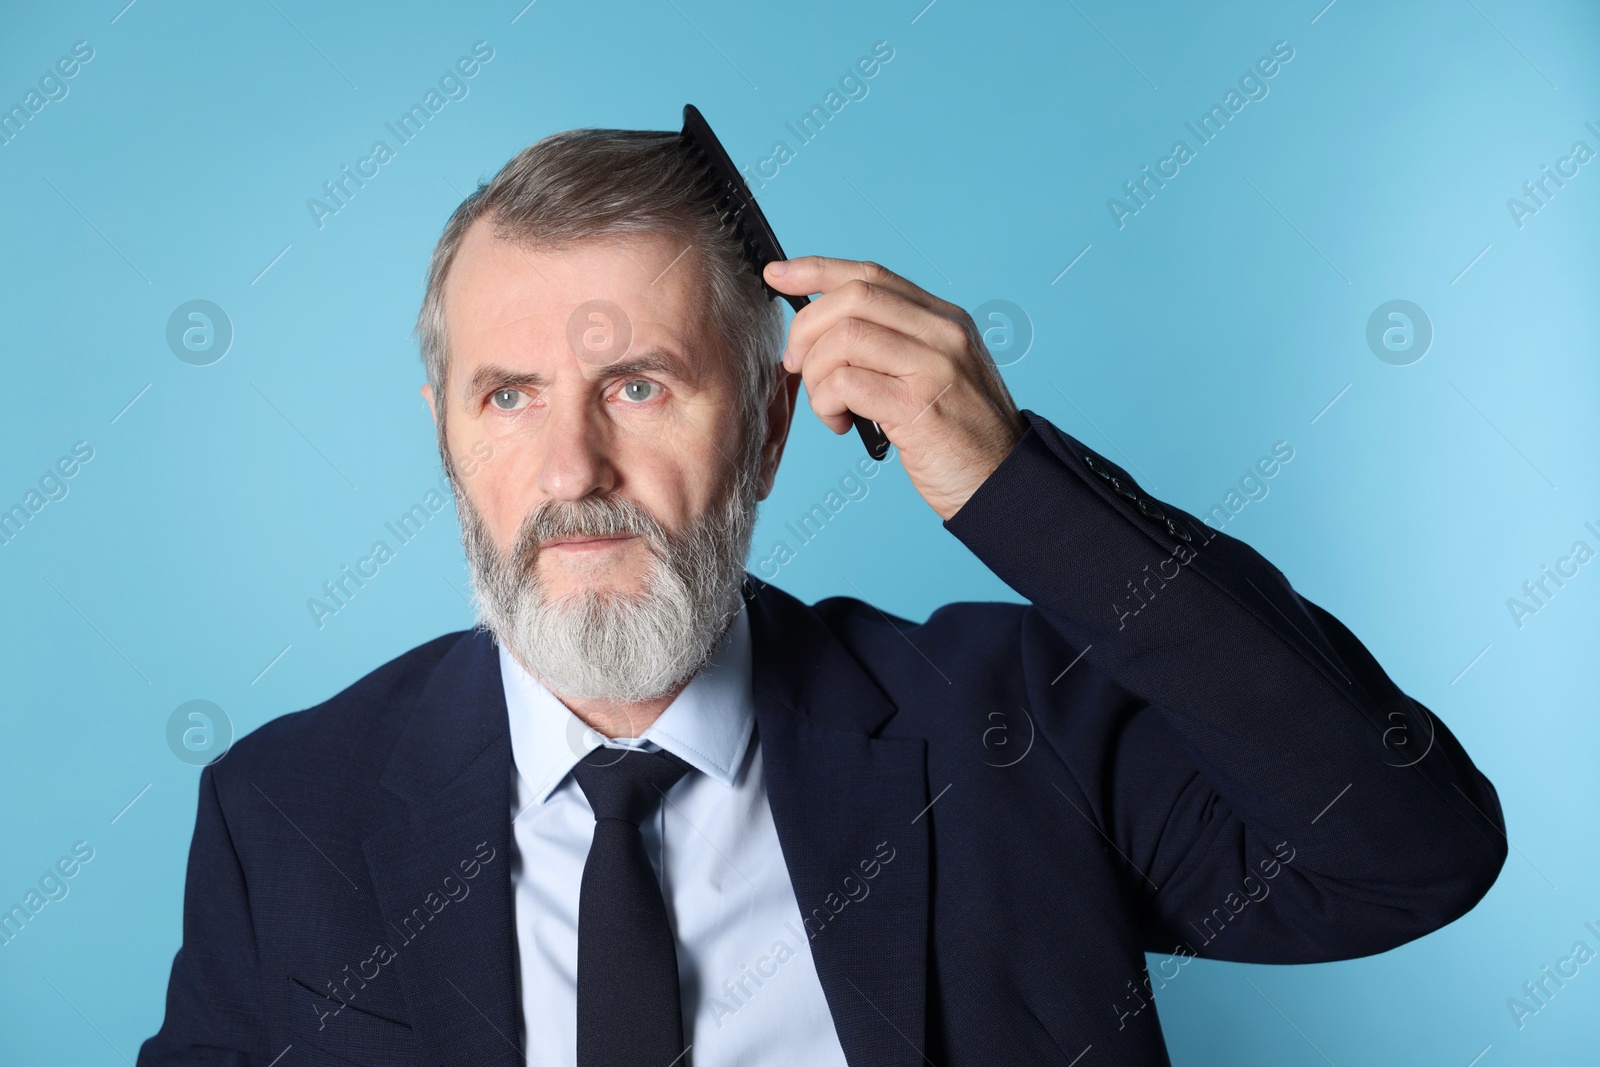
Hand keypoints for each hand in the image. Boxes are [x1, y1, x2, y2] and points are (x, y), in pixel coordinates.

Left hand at [763, 256, 1028, 520]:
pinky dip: (827, 403)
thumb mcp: (936, 375)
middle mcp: (943, 334)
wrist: (1005, 485)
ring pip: (844, 339)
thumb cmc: (963, 438)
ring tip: (828, 406)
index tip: (778, 275)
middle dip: (806, 329)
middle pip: (852, 299)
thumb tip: (825, 331)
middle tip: (797, 365)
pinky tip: (841, 423)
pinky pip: (847, 384)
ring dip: (817, 375)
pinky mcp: (919, 406)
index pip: (872, 275)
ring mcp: (934, 367)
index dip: (817, 270)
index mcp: (945, 319)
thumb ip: (895, 347)